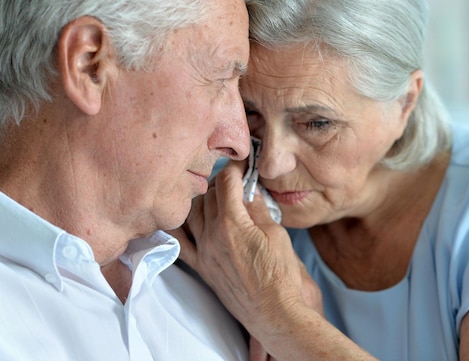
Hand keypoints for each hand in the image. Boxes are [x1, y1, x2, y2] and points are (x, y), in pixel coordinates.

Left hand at [170, 161, 374, 360]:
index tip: (242, 163)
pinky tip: (184, 218)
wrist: (274, 312)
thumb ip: (258, 208)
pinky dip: (181, 226)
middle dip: (221, 182)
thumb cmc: (281, 275)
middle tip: (234, 179)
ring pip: (193, 213)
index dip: (235, 167)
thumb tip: (249, 189)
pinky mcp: (202, 268)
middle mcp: (212, 236)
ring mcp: (204, 252)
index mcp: (232, 223)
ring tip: (217, 195)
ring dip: (203, 199)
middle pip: (208, 195)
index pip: (226, 182)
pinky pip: (181, 243)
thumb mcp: (276, 234)